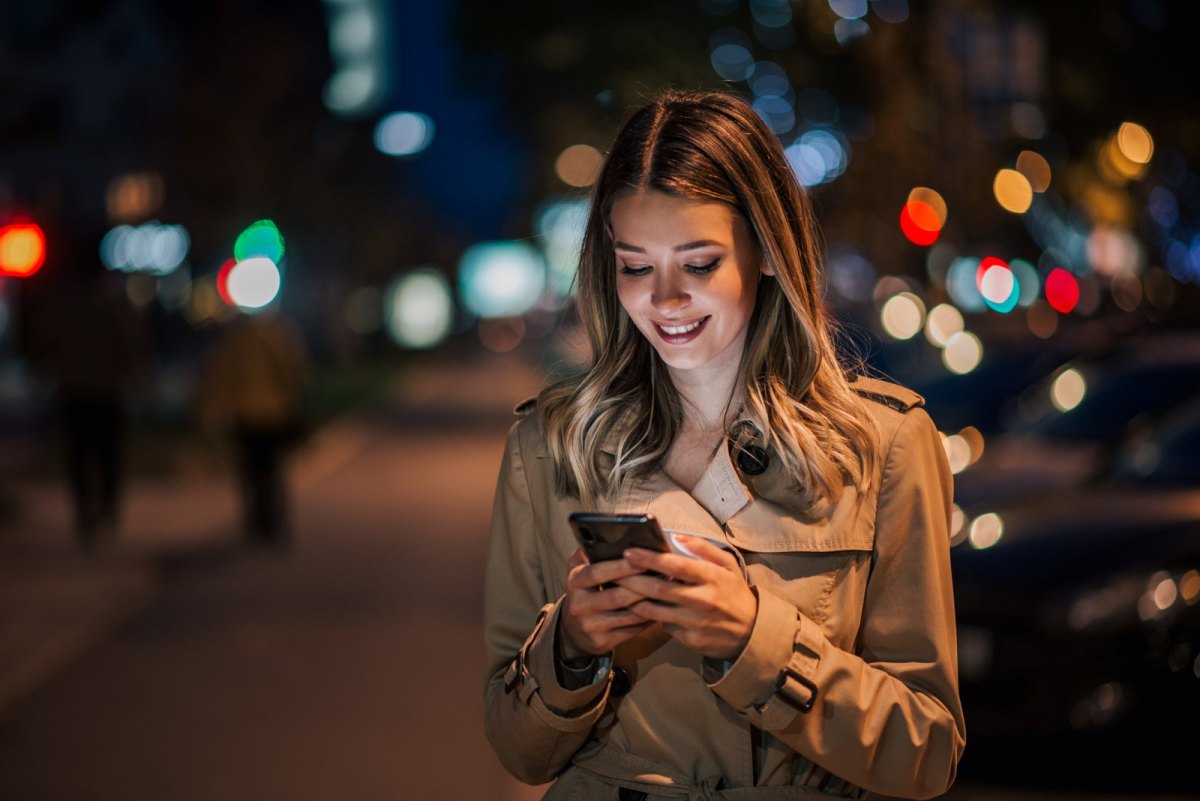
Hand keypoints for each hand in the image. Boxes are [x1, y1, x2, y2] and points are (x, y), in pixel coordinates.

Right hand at [559, 547, 654, 661]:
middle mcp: (579, 606)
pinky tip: (661, 608)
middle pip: (617, 596)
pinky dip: (649, 618)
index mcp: (574, 583)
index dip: (621, 566)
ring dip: (651, 602)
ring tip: (668, 589)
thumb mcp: (578, 572)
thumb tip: (601, 537)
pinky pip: (633, 629)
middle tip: (665, 574)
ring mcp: (591, 626)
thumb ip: (586, 554)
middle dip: (643, 585)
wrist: (573, 632)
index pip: (598, 572)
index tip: (642, 558)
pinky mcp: (603, 642)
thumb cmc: (583, 593)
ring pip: (629, 614)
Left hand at [616, 534, 756, 660]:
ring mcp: (695, 622)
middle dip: (632, 580)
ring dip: (634, 600)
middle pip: (659, 589)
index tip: (630, 552)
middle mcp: (703, 600)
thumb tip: (677, 537)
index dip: (650, 558)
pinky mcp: (690, 640)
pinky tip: (637, 608)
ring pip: (655, 611)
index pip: (676, 566)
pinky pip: (664, 626)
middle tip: (613, 571)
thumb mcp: (728, 566)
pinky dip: (650, 616)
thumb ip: (704, 549)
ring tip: (617, 589)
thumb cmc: (734, 594)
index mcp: (712, 578)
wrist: (751, 634)